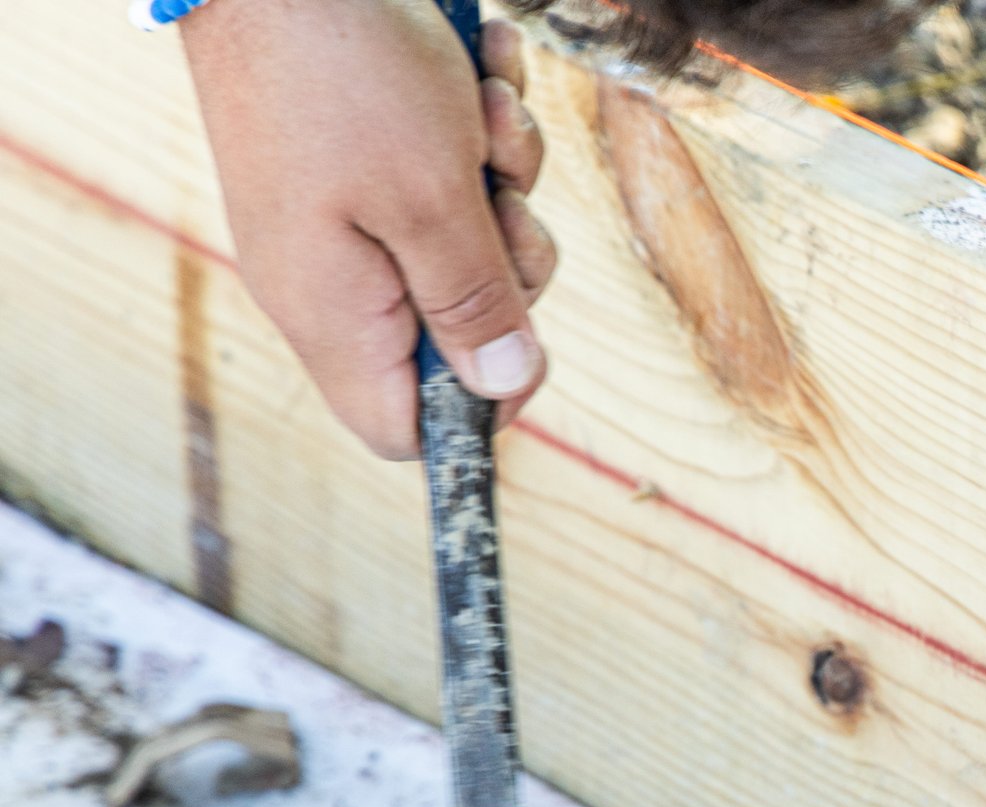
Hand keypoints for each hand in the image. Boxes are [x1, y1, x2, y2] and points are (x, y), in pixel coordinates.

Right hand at [182, 0, 558, 457]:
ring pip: (473, 243)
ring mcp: (347, 218)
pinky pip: (455, 174)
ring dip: (507, 176)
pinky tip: (474, 73)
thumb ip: (475, 301)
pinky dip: (481, 125)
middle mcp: (333, 278)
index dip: (481, 407)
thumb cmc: (346, 68)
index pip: (406, 430)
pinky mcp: (366, 160)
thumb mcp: (433, 198)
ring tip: (483, 110)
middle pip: (460, 333)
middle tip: (504, 198)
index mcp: (332, 314)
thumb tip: (506, 388)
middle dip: (510, 263)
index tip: (525, 342)